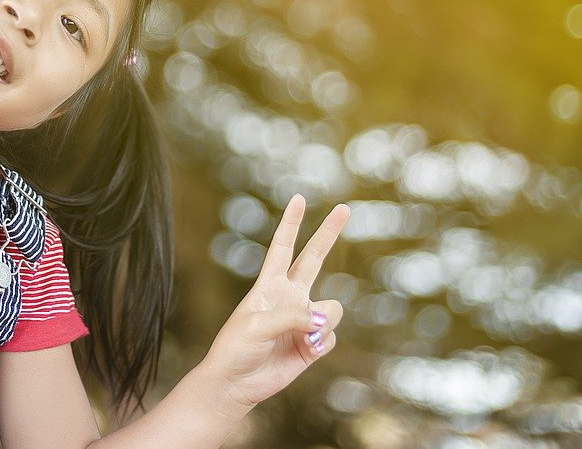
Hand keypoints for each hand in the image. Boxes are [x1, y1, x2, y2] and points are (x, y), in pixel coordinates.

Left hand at [197, 194, 350, 416]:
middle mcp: (290, 296)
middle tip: (345, 208)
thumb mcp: (257, 325)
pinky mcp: (313, 343)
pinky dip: (320, 343)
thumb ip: (291, 316)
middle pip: (314, 257)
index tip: (298, 198)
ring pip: (332, 309)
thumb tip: (323, 318)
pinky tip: (304, 351)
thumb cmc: (237, 348)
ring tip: (302, 337)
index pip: (283, 246)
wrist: (236, 383)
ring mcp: (304, 319)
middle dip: (329, 232)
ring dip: (321, 323)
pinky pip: (330, 336)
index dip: (291, 223)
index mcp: (270, 285)